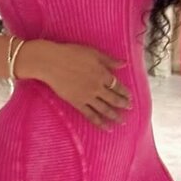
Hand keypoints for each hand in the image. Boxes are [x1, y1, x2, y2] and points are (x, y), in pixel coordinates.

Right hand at [17, 40, 131, 129]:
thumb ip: (109, 60)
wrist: (51, 62)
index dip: (125, 92)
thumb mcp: (93, 53)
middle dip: (123, 105)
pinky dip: (100, 122)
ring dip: (115, 116)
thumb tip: (124, 63)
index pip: (117, 86)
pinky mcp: (77, 103)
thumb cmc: (71, 53)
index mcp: (102, 74)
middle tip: (129, 110)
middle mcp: (97, 87)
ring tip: (122, 122)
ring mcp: (87, 97)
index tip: (130, 97)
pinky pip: (91, 115)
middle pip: (113, 99)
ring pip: (104, 109)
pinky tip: (107, 128)